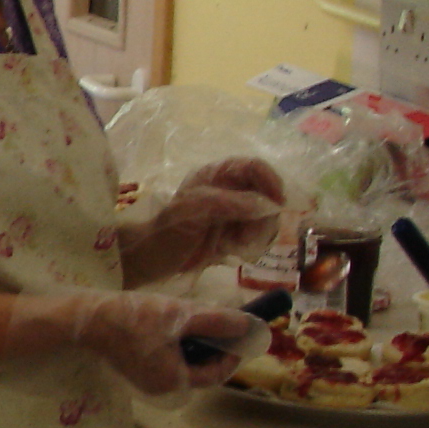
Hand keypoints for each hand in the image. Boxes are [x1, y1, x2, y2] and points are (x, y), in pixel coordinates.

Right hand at [13, 290, 257, 394]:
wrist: (86, 318)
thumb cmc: (133, 318)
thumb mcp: (180, 315)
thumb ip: (216, 322)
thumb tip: (247, 326)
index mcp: (174, 379)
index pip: (217, 372)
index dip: (233, 353)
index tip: (240, 332)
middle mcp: (162, 386)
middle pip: (201, 368)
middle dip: (212, 346)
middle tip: (218, 322)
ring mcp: (147, 379)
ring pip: (184, 362)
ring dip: (194, 343)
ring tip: (193, 319)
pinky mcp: (136, 369)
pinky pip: (167, 359)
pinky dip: (176, 344)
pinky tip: (172, 324)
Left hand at [120, 157, 285, 284]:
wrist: (151, 259)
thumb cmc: (167, 231)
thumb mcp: (194, 212)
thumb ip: (228, 203)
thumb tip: (262, 203)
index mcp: (216, 177)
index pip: (254, 167)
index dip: (270, 181)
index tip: (277, 204)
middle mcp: (227, 191)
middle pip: (265, 194)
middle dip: (263, 215)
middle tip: (248, 234)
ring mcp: (231, 213)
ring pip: (264, 216)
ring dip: (257, 231)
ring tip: (236, 243)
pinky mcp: (232, 233)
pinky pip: (256, 234)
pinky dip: (250, 242)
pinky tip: (232, 249)